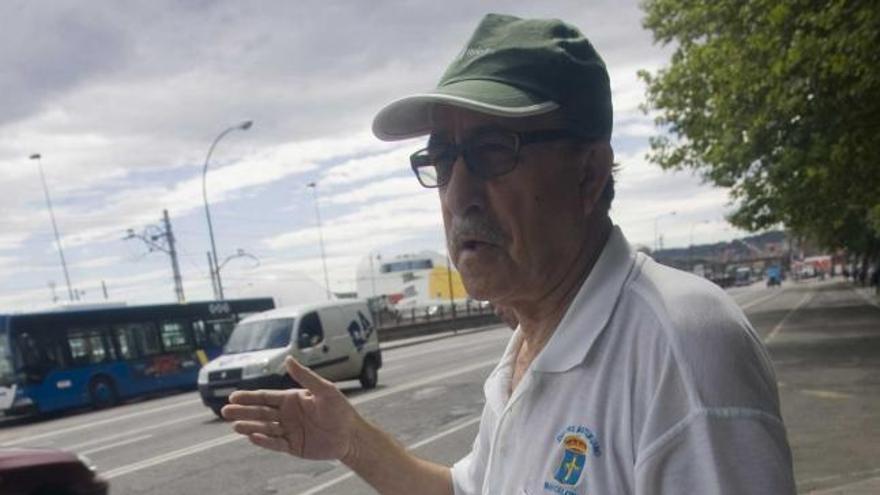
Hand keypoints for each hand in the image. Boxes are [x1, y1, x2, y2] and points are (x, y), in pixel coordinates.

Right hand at [222, 357, 357, 459]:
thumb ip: (305, 376)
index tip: (233, 395)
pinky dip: (264, 441)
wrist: (351, 435)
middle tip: (225, 411)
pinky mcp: (292, 446)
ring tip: (235, 426)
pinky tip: (253, 437)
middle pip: (260, 412)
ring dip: (250, 426)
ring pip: (264, 428)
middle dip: (243, 411)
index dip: (249, 396)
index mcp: (291, 399)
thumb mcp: (324, 390)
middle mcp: (286, 415)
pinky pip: (275, 444)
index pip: (266, 397)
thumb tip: (288, 358)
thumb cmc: (340, 409)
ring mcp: (288, 431)